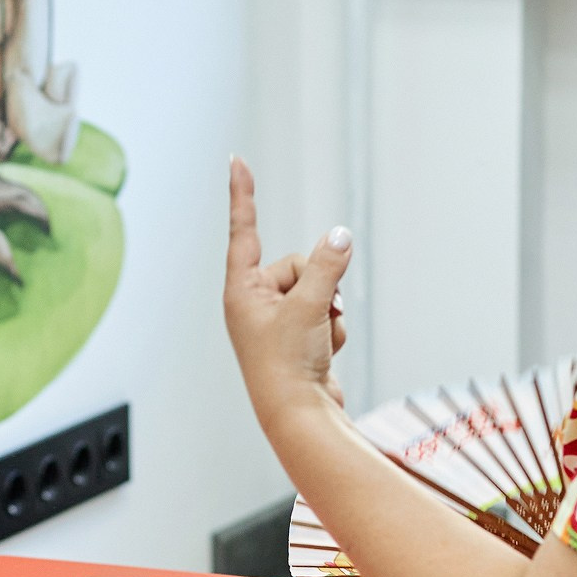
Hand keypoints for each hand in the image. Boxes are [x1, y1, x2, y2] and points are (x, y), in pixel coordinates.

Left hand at [223, 157, 350, 423]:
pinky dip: (333, 329)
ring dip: (329, 310)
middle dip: (320, 286)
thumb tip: (340, 236)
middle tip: (314, 316)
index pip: (244, 231)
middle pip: (300, 264)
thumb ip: (328, 266)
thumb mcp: (311, 306)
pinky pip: (326, 313)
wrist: (300, 415)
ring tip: (317, 339)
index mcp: (241, 291)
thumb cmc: (289, 365)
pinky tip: (324, 351)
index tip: (236, 161)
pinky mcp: (297, 336)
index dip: (243, 195)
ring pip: (319, 289)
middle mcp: (253, 302)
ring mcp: (276, 320)